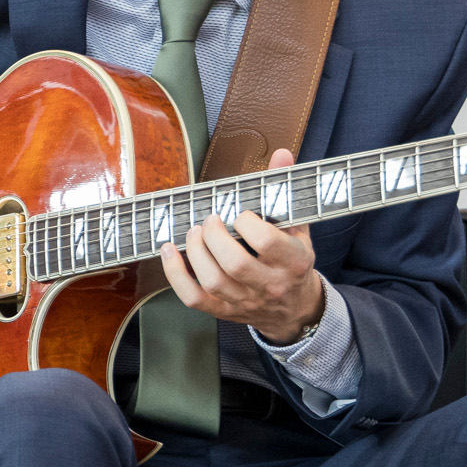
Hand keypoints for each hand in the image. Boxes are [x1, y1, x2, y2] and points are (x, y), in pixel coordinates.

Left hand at [159, 148, 324, 343]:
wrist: (294, 307)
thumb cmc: (292, 260)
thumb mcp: (297, 226)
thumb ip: (284, 189)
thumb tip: (281, 154)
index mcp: (293, 261)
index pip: (266, 242)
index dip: (246, 223)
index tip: (240, 214)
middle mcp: (270, 284)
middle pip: (234, 264)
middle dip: (214, 236)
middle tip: (210, 220)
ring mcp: (245, 301)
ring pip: (213, 282)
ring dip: (194, 252)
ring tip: (193, 232)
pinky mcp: (223, 311)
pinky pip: (193, 298)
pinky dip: (175, 274)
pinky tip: (169, 251)